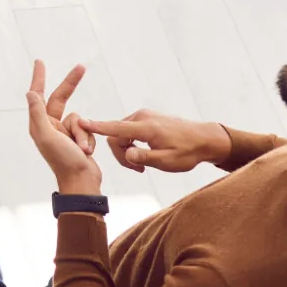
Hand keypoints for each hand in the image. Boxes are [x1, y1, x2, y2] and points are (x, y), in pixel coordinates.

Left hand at [27, 60, 101, 194]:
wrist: (82, 182)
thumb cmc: (63, 161)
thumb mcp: (47, 136)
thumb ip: (38, 114)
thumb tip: (30, 93)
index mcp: (39, 125)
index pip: (38, 95)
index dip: (39, 78)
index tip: (40, 62)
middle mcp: (49, 126)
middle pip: (61, 99)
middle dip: (71, 84)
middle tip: (81, 67)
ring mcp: (64, 133)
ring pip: (78, 118)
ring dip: (83, 133)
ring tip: (82, 149)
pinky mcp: (78, 139)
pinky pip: (87, 128)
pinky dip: (89, 139)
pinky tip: (86, 153)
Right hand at [83, 109, 231, 172]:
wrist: (206, 138)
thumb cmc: (188, 152)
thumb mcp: (168, 161)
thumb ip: (145, 158)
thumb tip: (127, 155)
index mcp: (146, 128)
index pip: (115, 128)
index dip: (97, 128)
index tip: (80, 122)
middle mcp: (142, 118)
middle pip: (116, 135)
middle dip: (121, 154)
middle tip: (138, 170)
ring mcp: (145, 116)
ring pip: (122, 134)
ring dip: (127, 150)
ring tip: (144, 165)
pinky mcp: (148, 118)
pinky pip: (130, 130)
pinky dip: (133, 143)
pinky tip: (146, 153)